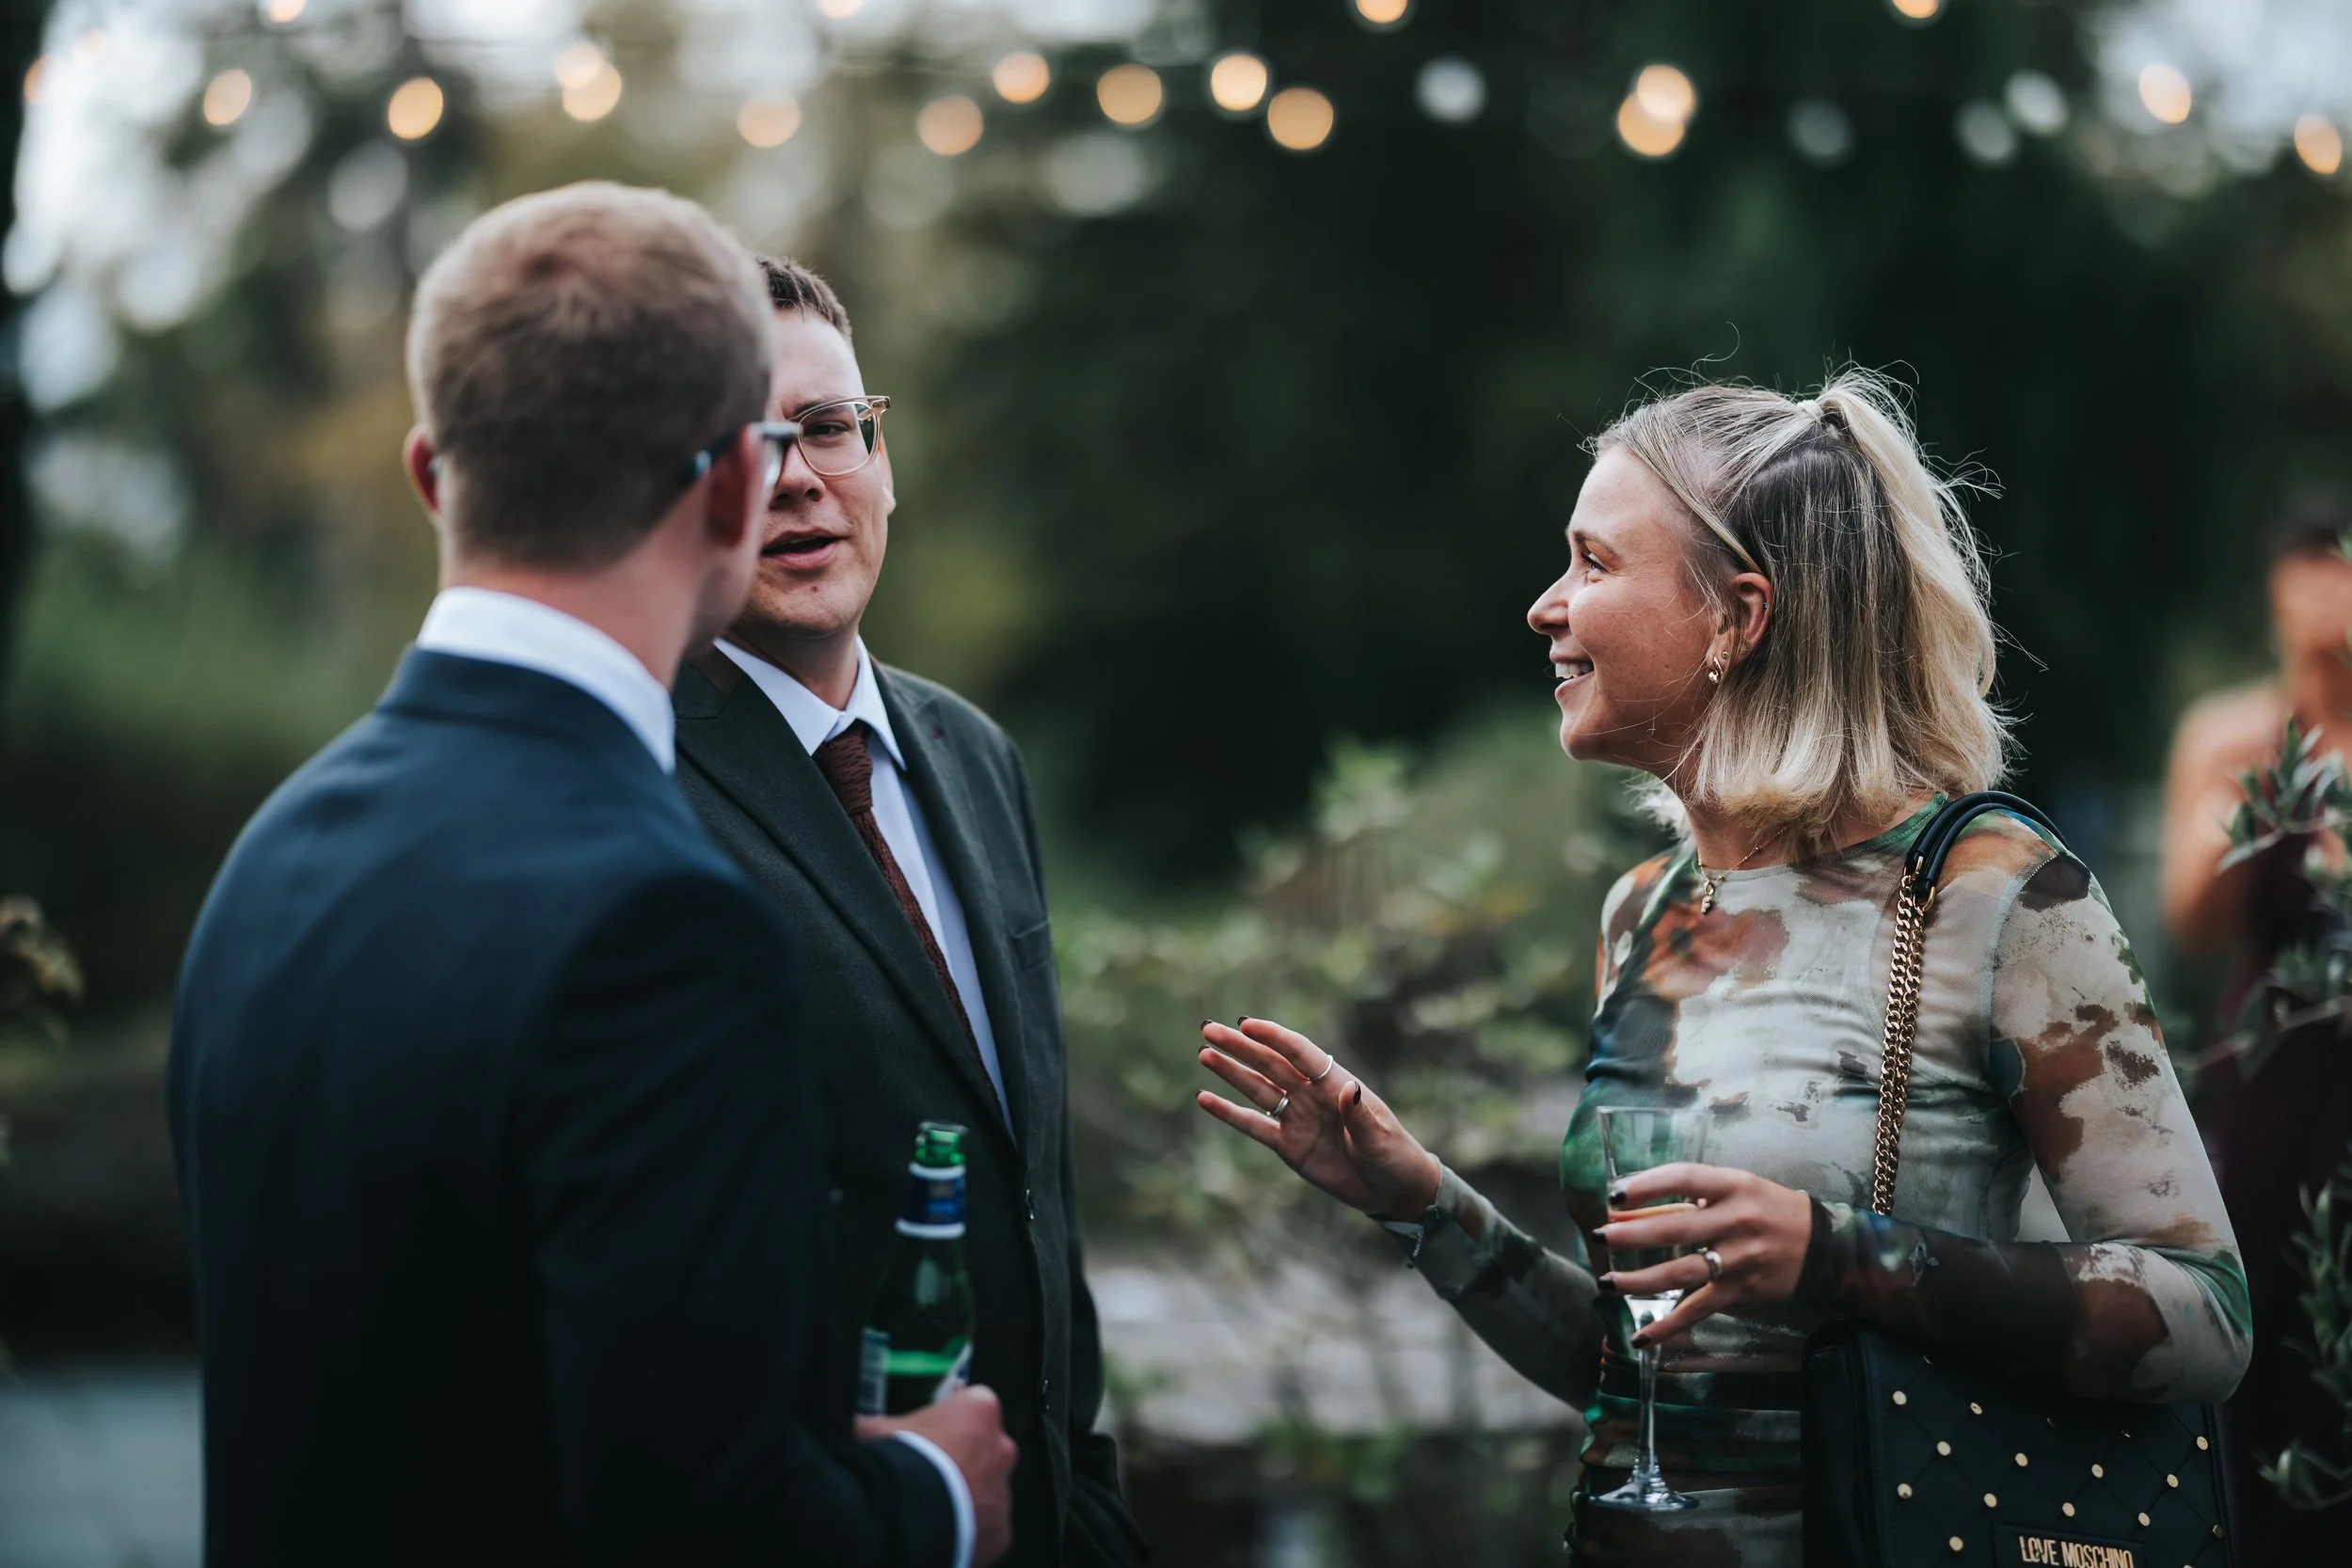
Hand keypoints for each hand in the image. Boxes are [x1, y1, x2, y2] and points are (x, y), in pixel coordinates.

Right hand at [856, 1385, 1017, 1565]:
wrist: (908, 1516)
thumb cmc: (898, 1463)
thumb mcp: (876, 1430)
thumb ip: (875, 1424)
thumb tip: (857, 1425)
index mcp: (979, 1409)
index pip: (971, 1404)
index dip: (948, 1420)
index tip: (928, 1433)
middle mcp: (1001, 1447)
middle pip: (984, 1448)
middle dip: (961, 1458)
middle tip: (929, 1472)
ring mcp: (1002, 1491)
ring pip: (986, 1489)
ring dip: (966, 1494)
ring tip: (931, 1505)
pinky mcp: (1000, 1529)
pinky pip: (985, 1526)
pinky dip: (968, 1528)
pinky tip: (941, 1529)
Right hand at [1193, 1018, 1441, 1221]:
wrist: (1391, 1189)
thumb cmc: (1392, 1156)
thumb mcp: (1379, 1138)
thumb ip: (1360, 1115)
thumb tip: (1349, 1087)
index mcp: (1336, 1084)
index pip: (1300, 1054)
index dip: (1273, 1038)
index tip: (1245, 1024)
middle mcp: (1311, 1095)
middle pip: (1270, 1065)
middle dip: (1240, 1047)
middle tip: (1209, 1030)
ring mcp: (1297, 1118)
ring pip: (1257, 1089)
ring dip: (1231, 1072)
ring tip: (1204, 1053)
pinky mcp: (1287, 1144)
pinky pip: (1253, 1125)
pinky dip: (1229, 1113)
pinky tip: (1205, 1098)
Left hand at [1595, 1162, 1814, 1346]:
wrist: (1824, 1247)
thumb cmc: (1768, 1210)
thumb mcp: (1736, 1190)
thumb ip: (1690, 1199)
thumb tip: (1628, 1209)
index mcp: (1733, 1185)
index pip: (1684, 1178)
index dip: (1647, 1185)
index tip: (1614, 1194)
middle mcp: (1736, 1220)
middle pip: (1675, 1228)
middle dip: (1632, 1235)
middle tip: (1598, 1237)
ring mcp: (1739, 1259)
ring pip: (1681, 1272)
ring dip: (1639, 1281)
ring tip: (1607, 1283)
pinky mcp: (1740, 1291)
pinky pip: (1698, 1310)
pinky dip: (1669, 1326)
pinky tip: (1642, 1337)